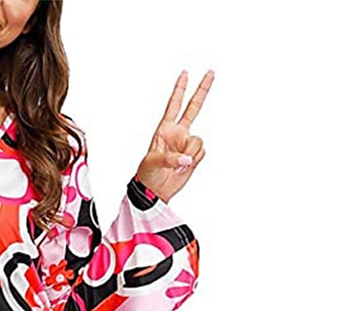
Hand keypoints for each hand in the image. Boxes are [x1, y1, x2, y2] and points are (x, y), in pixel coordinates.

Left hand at [134, 69, 213, 203]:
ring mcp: (187, 144)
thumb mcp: (153, 162)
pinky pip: (201, 153)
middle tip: (211, 72)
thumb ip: (171, 158)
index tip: (184, 73)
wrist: (155, 190)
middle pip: (193, 107)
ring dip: (190, 154)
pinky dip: (193, 161)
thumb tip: (187, 158)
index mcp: (165, 129)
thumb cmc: (148, 173)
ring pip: (198, 141)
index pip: (173, 105)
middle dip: (202, 90)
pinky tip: (184, 167)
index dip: (179, 90)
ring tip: (178, 164)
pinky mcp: (194, 155)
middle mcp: (178, 133)